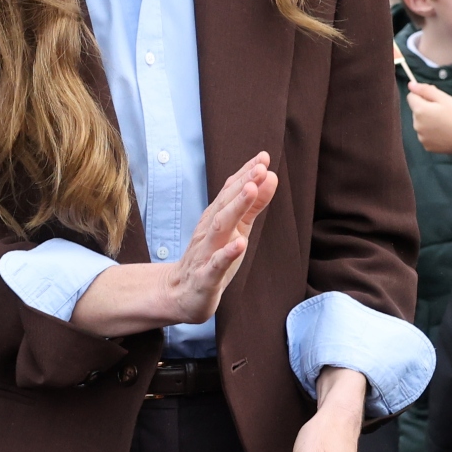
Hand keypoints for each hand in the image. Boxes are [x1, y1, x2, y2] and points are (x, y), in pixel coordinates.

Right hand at [69, 154, 277, 336]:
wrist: (180, 294)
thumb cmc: (212, 258)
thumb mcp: (237, 230)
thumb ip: (253, 205)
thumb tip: (270, 177)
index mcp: (216, 218)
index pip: (231, 192)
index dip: (247, 174)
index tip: (263, 157)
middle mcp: (208, 232)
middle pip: (225, 205)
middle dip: (242, 185)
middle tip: (260, 168)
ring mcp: (205, 254)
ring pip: (219, 228)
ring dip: (235, 209)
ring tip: (251, 190)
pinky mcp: (205, 278)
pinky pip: (215, 265)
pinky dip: (227, 253)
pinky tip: (241, 243)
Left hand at [406, 83, 451, 155]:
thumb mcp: (444, 98)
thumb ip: (426, 90)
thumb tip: (411, 85)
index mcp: (420, 111)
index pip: (411, 97)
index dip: (422, 95)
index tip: (435, 99)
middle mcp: (417, 125)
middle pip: (416, 111)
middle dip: (426, 109)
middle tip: (444, 111)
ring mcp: (421, 137)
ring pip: (421, 123)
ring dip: (429, 121)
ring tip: (445, 122)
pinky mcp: (427, 146)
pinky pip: (425, 135)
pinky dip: (432, 133)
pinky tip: (444, 132)